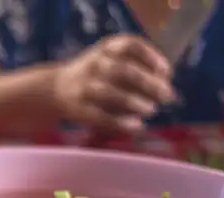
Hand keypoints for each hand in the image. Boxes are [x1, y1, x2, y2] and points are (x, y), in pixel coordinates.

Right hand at [52, 34, 175, 133]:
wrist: (55, 88)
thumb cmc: (94, 73)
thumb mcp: (110, 57)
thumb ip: (135, 64)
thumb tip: (165, 82)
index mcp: (105, 48)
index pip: (130, 45)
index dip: (152, 57)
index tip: (167, 72)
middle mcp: (94, 64)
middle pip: (125, 71)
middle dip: (150, 84)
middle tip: (167, 96)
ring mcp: (85, 87)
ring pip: (113, 94)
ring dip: (136, 103)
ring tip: (152, 110)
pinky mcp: (79, 109)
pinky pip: (102, 116)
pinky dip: (122, 123)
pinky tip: (137, 127)